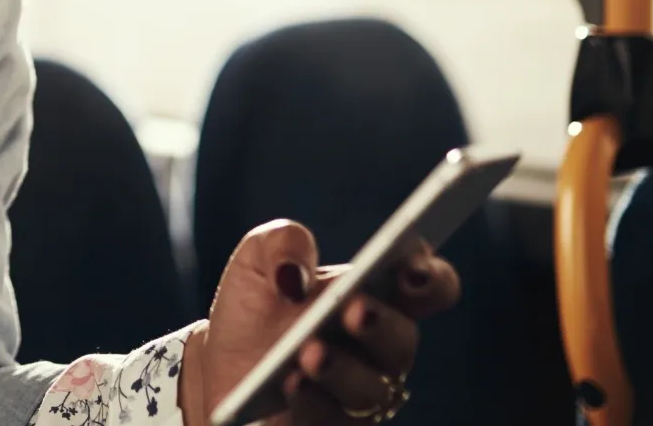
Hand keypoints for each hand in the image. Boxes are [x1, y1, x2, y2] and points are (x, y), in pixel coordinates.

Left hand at [178, 220, 461, 425]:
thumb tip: (295, 273)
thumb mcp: (259, 258)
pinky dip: (311, 401)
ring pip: (370, 388)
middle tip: (354, 309)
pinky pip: (331, 421)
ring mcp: (358, 389)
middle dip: (380, 324)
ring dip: (342, 369)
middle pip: (402, 339)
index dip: (431, 278)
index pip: (430, 286)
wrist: (221, 361)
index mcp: (378, 293)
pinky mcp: (329, 424)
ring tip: (310, 352)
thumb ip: (282, 244)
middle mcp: (379, 345)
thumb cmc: (257, 303)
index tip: (411, 268)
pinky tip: (291, 383)